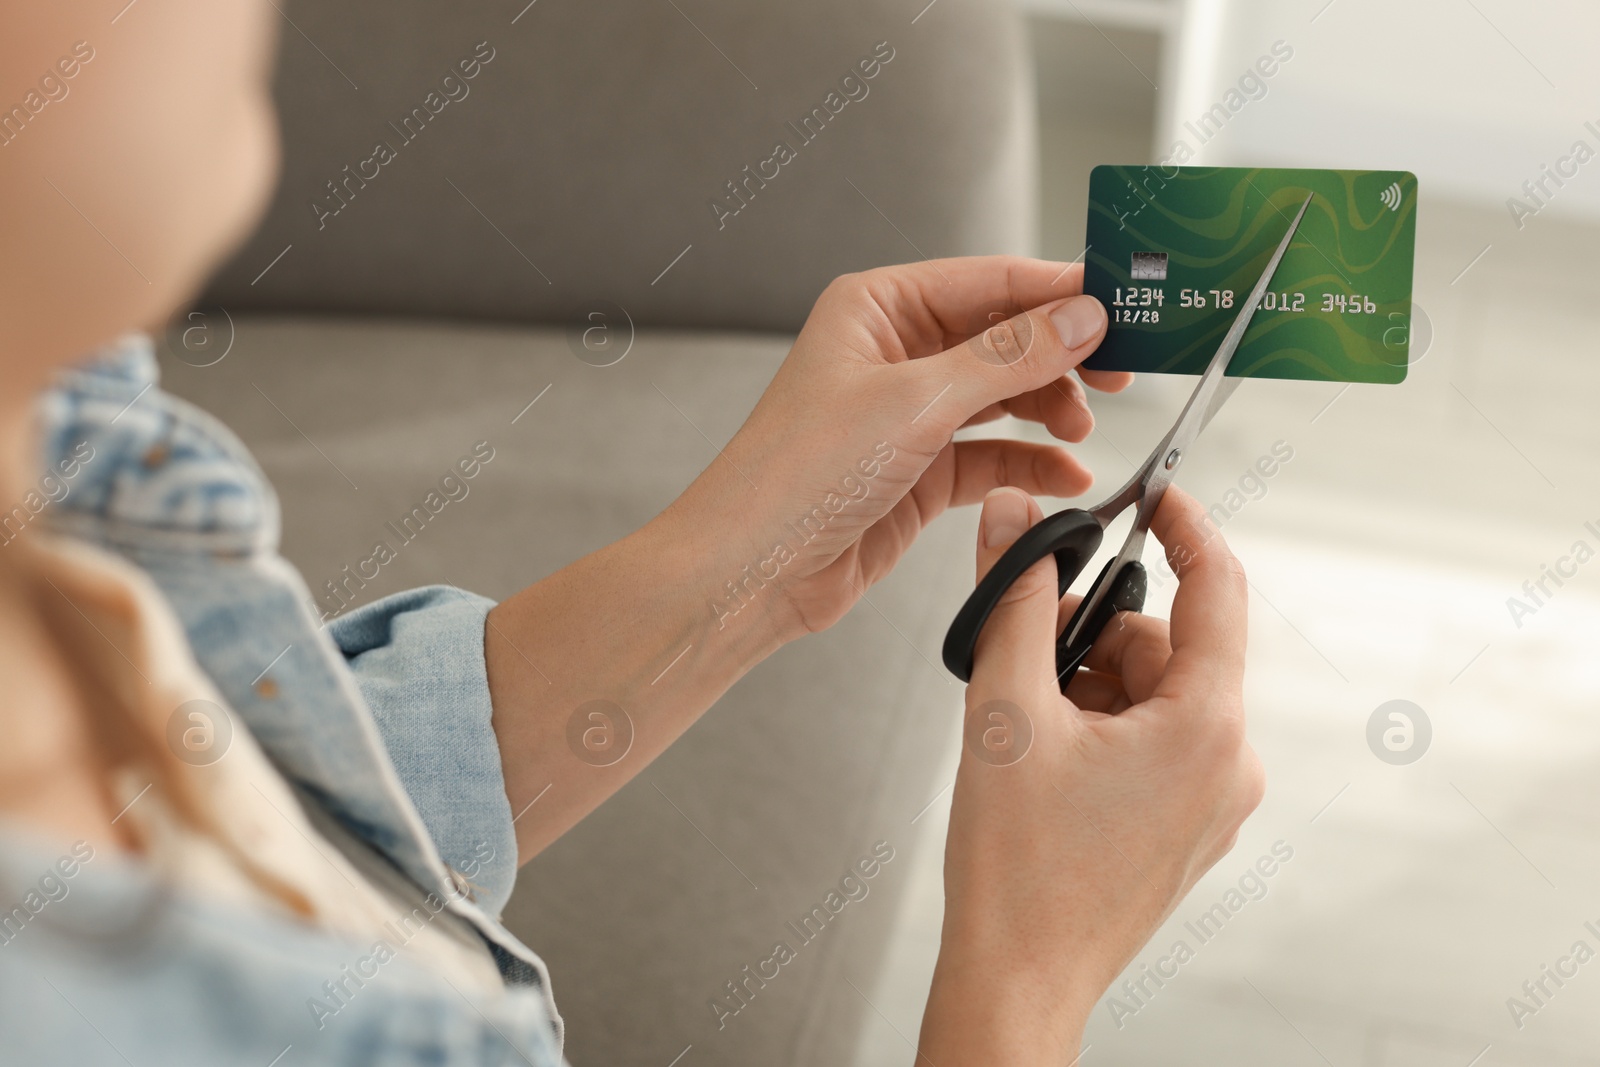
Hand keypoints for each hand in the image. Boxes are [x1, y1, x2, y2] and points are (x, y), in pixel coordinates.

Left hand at [664, 256, 1126, 643]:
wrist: (752, 571)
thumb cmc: (798, 473)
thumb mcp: (915, 402)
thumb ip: (1008, 358)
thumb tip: (1081, 319)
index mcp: (878, 307)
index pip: (991, 281)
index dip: (1061, 291)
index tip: (1124, 304)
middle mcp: (894, 353)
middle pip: (1005, 337)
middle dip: (1063, 356)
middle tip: (1120, 373)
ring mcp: (908, 414)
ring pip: (1004, 397)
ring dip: (1049, 411)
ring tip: (1080, 430)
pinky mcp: (918, 472)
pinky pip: (992, 455)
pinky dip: (1030, 463)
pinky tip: (1065, 477)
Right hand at [918, 485, 1263, 1063]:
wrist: (1016, 979)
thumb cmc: (1018, 871)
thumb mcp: (1006, 710)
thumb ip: (1015, 602)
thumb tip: (1016, 523)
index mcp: (1205, 727)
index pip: (1218, 587)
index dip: (1184, 525)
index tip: (1156, 492)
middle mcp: (1229, 763)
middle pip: (1168, 645)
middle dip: (1096, 636)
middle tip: (1028, 660)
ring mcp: (1213, 800)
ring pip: (1156, 694)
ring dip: (1093, 687)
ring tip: (1031, 731)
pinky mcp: (1188, 825)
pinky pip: (1156, 740)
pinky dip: (1103, 728)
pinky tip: (1049, 760)